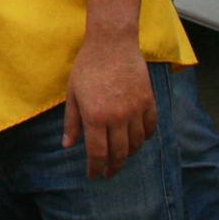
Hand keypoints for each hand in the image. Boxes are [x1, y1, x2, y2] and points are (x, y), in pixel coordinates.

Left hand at [62, 37, 156, 179]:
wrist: (112, 43)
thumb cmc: (87, 66)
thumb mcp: (72, 94)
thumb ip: (72, 122)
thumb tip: (68, 146)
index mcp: (95, 116)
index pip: (98, 153)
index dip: (96, 169)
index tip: (94, 176)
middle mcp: (117, 117)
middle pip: (119, 153)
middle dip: (113, 167)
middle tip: (108, 173)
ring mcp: (135, 110)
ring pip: (136, 143)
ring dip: (128, 154)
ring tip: (121, 158)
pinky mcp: (148, 101)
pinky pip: (150, 128)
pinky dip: (145, 138)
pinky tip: (138, 140)